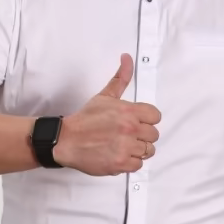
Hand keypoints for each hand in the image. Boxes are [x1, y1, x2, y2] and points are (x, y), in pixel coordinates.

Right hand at [53, 53, 161, 175]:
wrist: (67, 140)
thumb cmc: (86, 119)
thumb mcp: (105, 96)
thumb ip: (121, 78)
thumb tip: (127, 58)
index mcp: (129, 110)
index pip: (155, 116)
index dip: (147, 119)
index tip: (137, 121)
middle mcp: (130, 128)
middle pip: (154, 135)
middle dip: (142, 135)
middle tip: (128, 134)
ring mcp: (126, 147)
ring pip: (148, 150)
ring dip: (137, 149)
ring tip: (123, 145)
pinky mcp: (121, 163)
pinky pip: (138, 165)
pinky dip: (130, 162)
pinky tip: (119, 154)